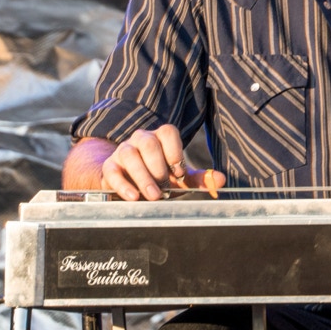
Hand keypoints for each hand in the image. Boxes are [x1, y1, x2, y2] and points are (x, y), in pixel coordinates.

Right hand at [101, 124, 225, 200]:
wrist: (129, 183)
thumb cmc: (159, 177)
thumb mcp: (179, 178)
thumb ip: (200, 178)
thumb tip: (221, 180)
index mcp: (160, 137)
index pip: (168, 132)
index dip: (174, 151)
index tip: (179, 171)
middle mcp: (141, 139)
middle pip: (149, 143)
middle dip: (158, 167)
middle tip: (164, 187)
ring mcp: (123, 151)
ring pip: (130, 155)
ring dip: (143, 177)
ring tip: (153, 195)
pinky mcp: (109, 167)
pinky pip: (113, 171)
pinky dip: (123, 185)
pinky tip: (134, 197)